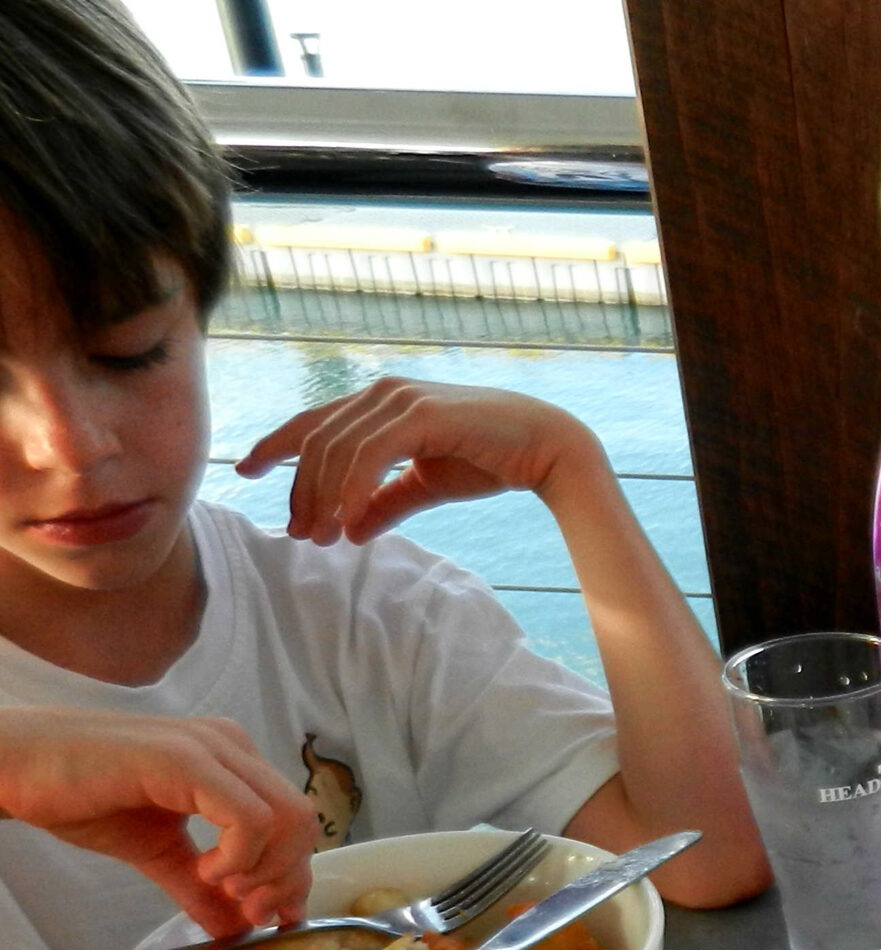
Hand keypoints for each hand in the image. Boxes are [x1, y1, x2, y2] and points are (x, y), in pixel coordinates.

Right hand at [0, 708, 314, 933]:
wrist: (16, 766)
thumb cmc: (79, 795)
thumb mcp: (156, 852)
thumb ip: (199, 888)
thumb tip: (235, 930)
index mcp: (232, 762)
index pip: (294, 821)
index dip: (294, 876)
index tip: (272, 916)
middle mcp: (231, 747)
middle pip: (301, 821)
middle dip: (287, 878)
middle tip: (249, 910)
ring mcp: (211, 749)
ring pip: (286, 818)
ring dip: (265, 870)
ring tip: (223, 889)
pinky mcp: (186, 760)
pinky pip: (248, 817)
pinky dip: (239, 856)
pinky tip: (205, 869)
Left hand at [235, 379, 603, 546]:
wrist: (545, 448)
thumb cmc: (490, 460)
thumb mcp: (425, 485)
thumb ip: (385, 502)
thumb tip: (347, 530)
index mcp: (379, 402)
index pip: (313, 422)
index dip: (275, 445)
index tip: (246, 470)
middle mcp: (382, 392)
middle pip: (316, 440)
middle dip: (301, 491)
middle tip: (300, 535)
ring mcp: (399, 399)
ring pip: (336, 449)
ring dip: (323, 497)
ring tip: (322, 537)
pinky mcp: (419, 414)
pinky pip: (368, 455)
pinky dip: (352, 489)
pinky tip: (349, 520)